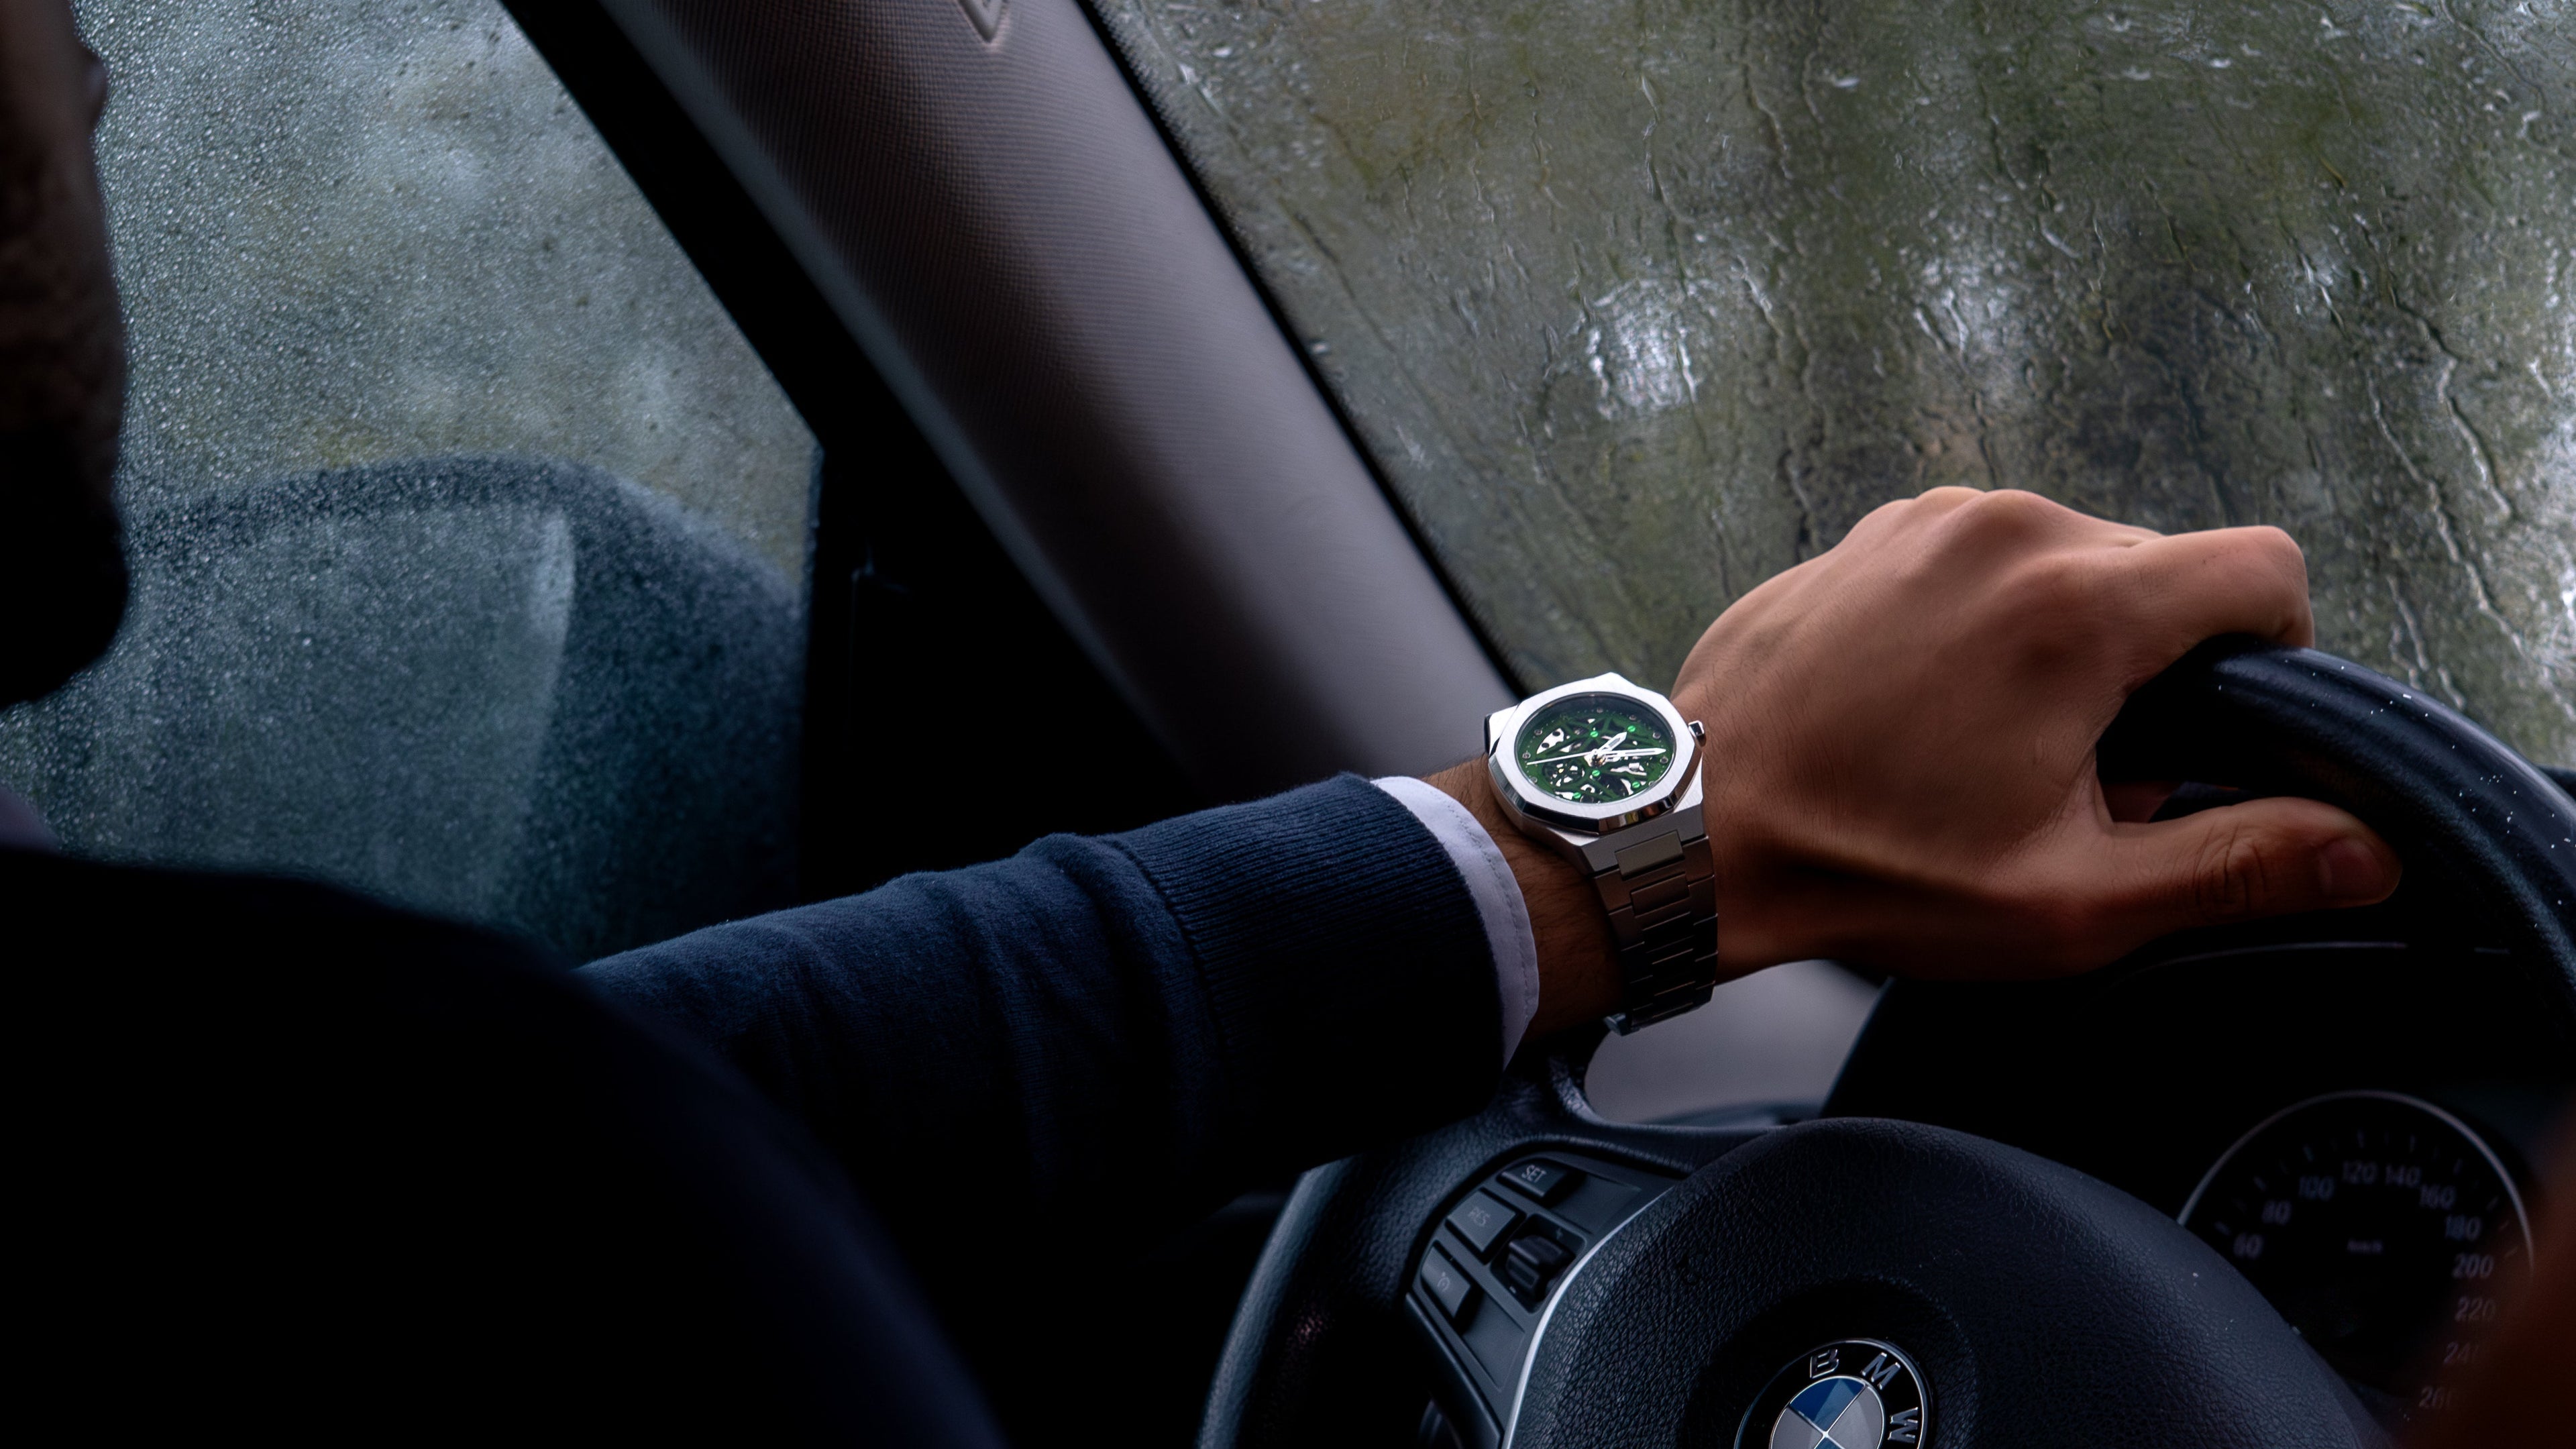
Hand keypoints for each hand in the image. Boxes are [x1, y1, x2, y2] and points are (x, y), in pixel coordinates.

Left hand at [1433, 488, 2399, 1035]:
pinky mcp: (1865, 536)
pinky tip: (1928, 710)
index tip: (2218, 728)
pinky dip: (1983, 622)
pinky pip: (1977, 560)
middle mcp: (2006, 528)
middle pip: (2159, 569)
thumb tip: (2369, 849)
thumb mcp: (2073, 902)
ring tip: (1992, 745)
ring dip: (2065, 643)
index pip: (2261, 570)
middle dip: (2153, 665)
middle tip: (2082, 772)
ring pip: (2067, 561)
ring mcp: (1924, 521)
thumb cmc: (1868, 867)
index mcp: (2076, 600)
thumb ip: (2237, 863)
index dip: (2272, 654)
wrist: (1690, 831)